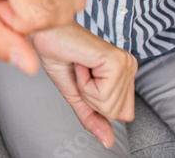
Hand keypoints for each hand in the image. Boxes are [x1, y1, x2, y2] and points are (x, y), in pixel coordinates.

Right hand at [32, 23, 136, 149]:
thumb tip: (108, 141)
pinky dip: (84, 83)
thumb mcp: (76, 93)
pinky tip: (81, 62)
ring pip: (109, 106)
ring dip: (85, 89)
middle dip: (90, 98)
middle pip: (118, 113)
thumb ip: (92, 116)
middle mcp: (130, 66)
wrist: (43, 32)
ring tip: (80, 66)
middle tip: (81, 72)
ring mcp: (125, 63)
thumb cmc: (57, 54)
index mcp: (125, 72)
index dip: (95, 103)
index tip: (84, 78)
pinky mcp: (116, 61)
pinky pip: (101, 95)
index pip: (123, 114)